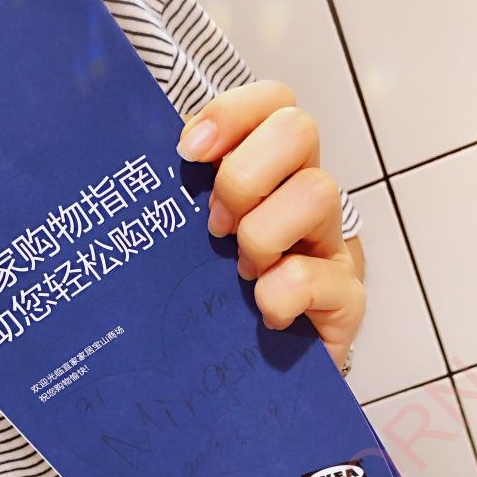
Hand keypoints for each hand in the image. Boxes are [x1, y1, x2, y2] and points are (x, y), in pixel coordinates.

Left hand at [176, 80, 365, 368]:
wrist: (252, 374)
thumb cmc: (215, 297)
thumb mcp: (191, 239)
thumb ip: (176, 198)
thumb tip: (129, 161)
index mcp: (270, 171)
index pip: (273, 102)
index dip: (232, 113)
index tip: (189, 152)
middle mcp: (306, 195)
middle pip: (299, 129)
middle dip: (244, 175)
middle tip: (215, 226)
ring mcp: (333, 243)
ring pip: (317, 192)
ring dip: (262, 234)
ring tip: (241, 271)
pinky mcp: (347, 296)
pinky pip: (317, 276)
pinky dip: (279, 293)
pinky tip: (264, 313)